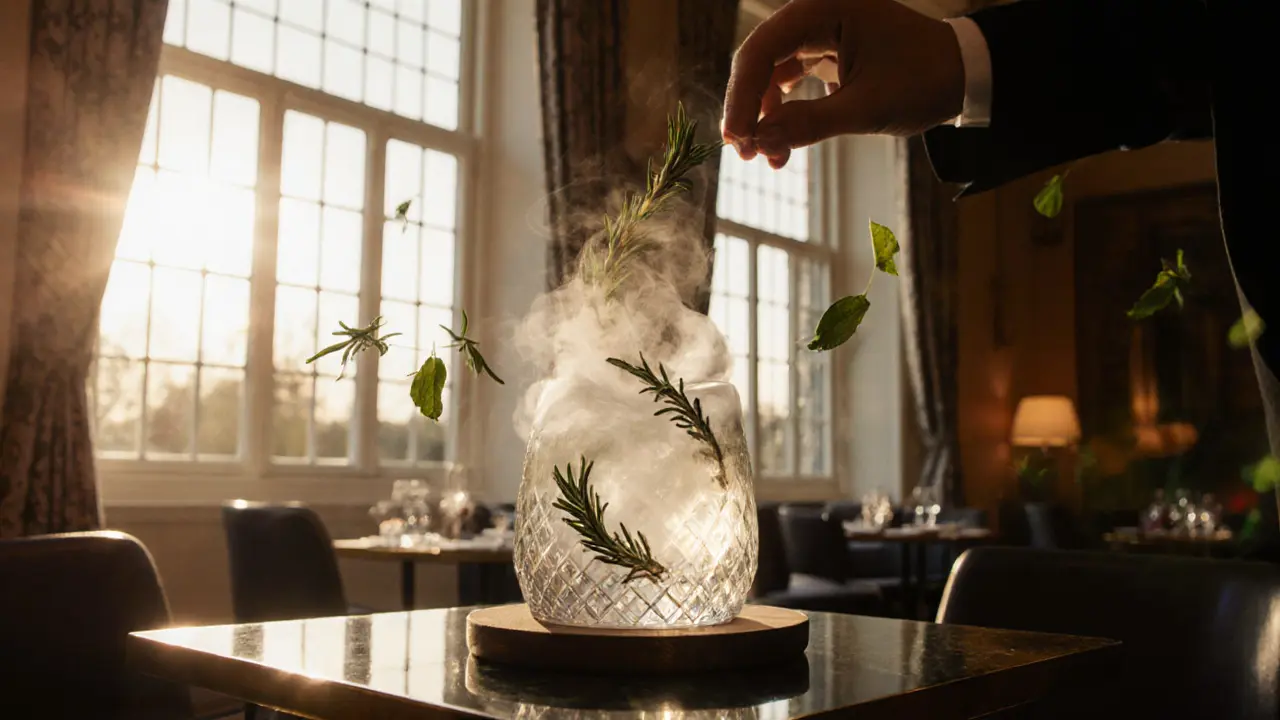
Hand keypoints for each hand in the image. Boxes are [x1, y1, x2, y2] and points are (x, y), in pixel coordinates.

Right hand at [723, 0, 966, 167]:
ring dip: (764, 115)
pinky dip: (784, 111)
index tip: (737, 139)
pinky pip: (790, 78)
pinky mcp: (827, 49)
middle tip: (743, 152)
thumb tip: (759, 141)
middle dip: (749, 108)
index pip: (762, 50)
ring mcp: (820, 30)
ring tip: (768, 157)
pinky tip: (784, 142)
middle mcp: (817, 12)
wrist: (966, 75)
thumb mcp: (866, 109)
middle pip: (760, 59)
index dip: (742, 97)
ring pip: (772, 72)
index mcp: (825, 8)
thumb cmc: (925, 82)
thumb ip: (808, 124)